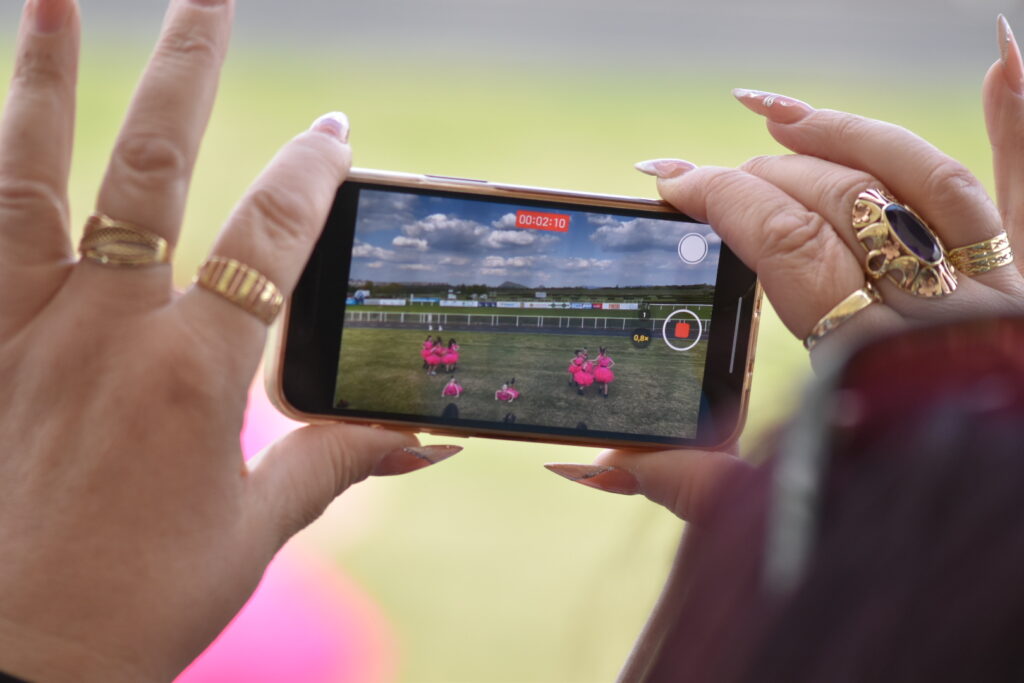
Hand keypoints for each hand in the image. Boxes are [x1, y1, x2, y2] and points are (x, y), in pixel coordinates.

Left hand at [0, 2, 457, 680]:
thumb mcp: (258, 532)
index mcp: (197, 372)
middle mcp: (108, 329)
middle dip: (190, 70)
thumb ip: (339, 461)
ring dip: (42, 80)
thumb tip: (429, 438)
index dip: (313, 175)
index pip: (272, 238)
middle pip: (154, 168)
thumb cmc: (140, 603)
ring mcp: (23, 330)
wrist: (10, 664)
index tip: (335, 133)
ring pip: (30, 176)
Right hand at [548, 16, 1023, 523]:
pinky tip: (1002, 51)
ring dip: (847, 132)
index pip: (784, 242)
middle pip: (838, 200)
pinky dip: (1018, 117)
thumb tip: (587, 464)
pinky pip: (1018, 189)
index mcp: (871, 357)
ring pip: (919, 178)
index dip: (720, 198)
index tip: (670, 182)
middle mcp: (940, 307)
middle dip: (754, 172)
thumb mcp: (787, 516)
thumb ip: (693, 487)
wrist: (1007, 546)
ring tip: (777, 113)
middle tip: (698, 173)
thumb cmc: (898, 528)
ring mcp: (994, 285)